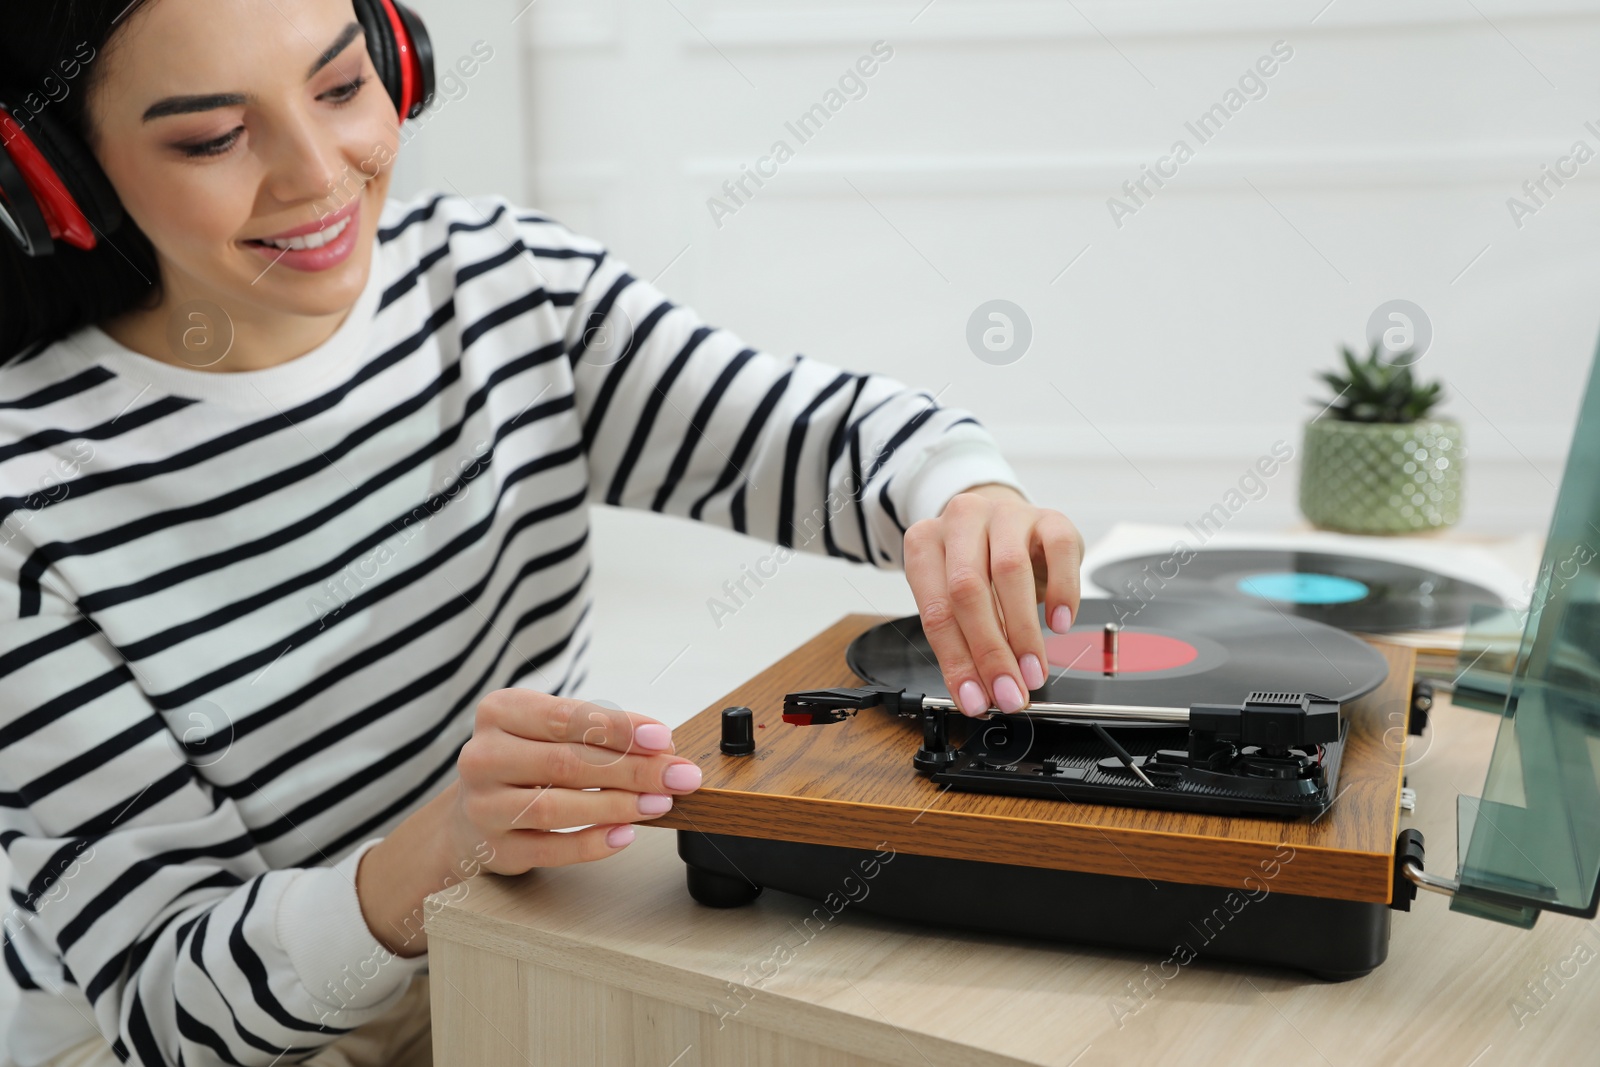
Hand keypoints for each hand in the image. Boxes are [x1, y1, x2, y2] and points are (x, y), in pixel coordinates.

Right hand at [451, 689, 702, 872]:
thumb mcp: (549, 732)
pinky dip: (592, 843)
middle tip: (679, 775)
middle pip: (566, 762)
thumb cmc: (524, 762)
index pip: (566, 717)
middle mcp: (484, 756)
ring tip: (659, 803)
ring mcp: (484, 805)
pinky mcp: (494, 848)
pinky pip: (549, 848)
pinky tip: (625, 834)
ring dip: (617, 805)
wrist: (469, 814)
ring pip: (556, 806)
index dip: (619, 729)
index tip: (664, 738)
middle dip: (633, 769)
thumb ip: (597, 733)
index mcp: (500, 712)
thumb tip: (661, 747)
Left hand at [903, 484, 1082, 714]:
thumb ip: (963, 641)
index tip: (975, 699)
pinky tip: (1059, 624)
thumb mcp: (958, 601)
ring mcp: (1005, 515)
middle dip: (990, 652)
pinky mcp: (1049, 517)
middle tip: (1009, 692)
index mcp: (925, 543)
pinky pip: (1060, 552)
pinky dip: (1062, 593)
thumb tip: (982, 693)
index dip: (956, 661)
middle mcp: (961, 520)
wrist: (1006, 522)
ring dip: (1023, 633)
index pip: (936, 611)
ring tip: (1033, 672)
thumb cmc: (978, 565)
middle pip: (968, 590)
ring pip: (1010, 571)